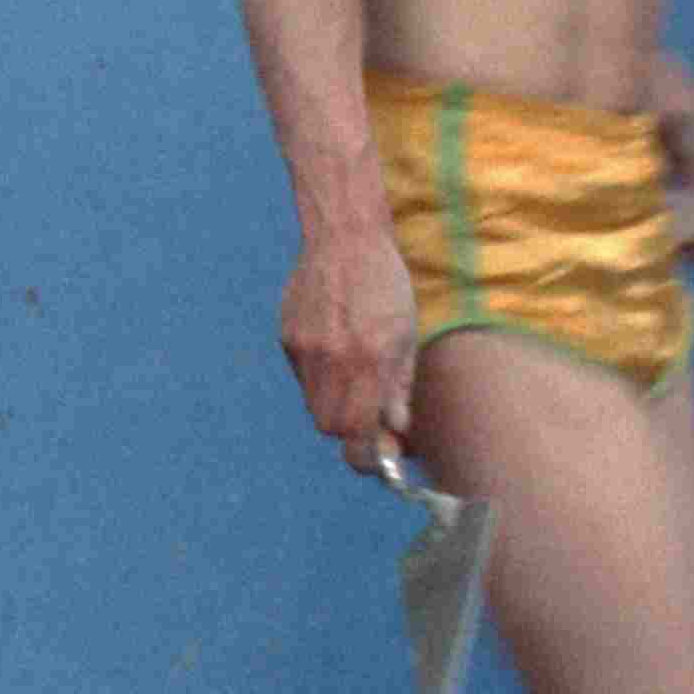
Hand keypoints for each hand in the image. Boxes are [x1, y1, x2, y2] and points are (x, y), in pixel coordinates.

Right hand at [279, 225, 422, 466]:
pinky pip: (303, 377)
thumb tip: (396, 432)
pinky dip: (320, 376)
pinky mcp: (288, 337)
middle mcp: (331, 358)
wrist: (344, 238)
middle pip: (328, 425)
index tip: (380, 454)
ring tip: (353, 373)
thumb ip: (399, 388)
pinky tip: (335, 347)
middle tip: (368, 416)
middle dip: (349, 429)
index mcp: (368, 359)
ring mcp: (304, 348)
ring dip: (334, 403)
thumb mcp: (405, 336)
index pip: (354, 431)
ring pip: (313, 404)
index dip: (366, 452)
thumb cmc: (385, 286)